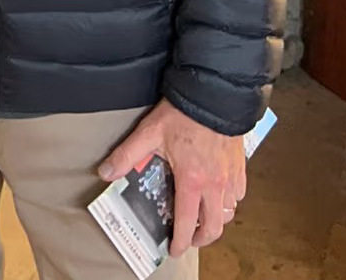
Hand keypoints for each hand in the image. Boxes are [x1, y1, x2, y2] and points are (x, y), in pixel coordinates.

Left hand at [98, 99, 246, 255]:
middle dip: (201, 238)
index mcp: (192, 181)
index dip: (180, 241)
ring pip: (228, 212)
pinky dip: (228, 201)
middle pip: (214, 226)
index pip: (186, 222)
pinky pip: (238, 194)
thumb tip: (106, 172)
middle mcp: (215, 184)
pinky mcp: (240, 165)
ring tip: (202, 217)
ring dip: (216, 220)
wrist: (213, 95)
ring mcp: (230, 176)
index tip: (174, 250)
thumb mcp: (149, 133)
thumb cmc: (182, 113)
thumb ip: (127, 155)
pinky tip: (218, 194)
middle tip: (188, 237)